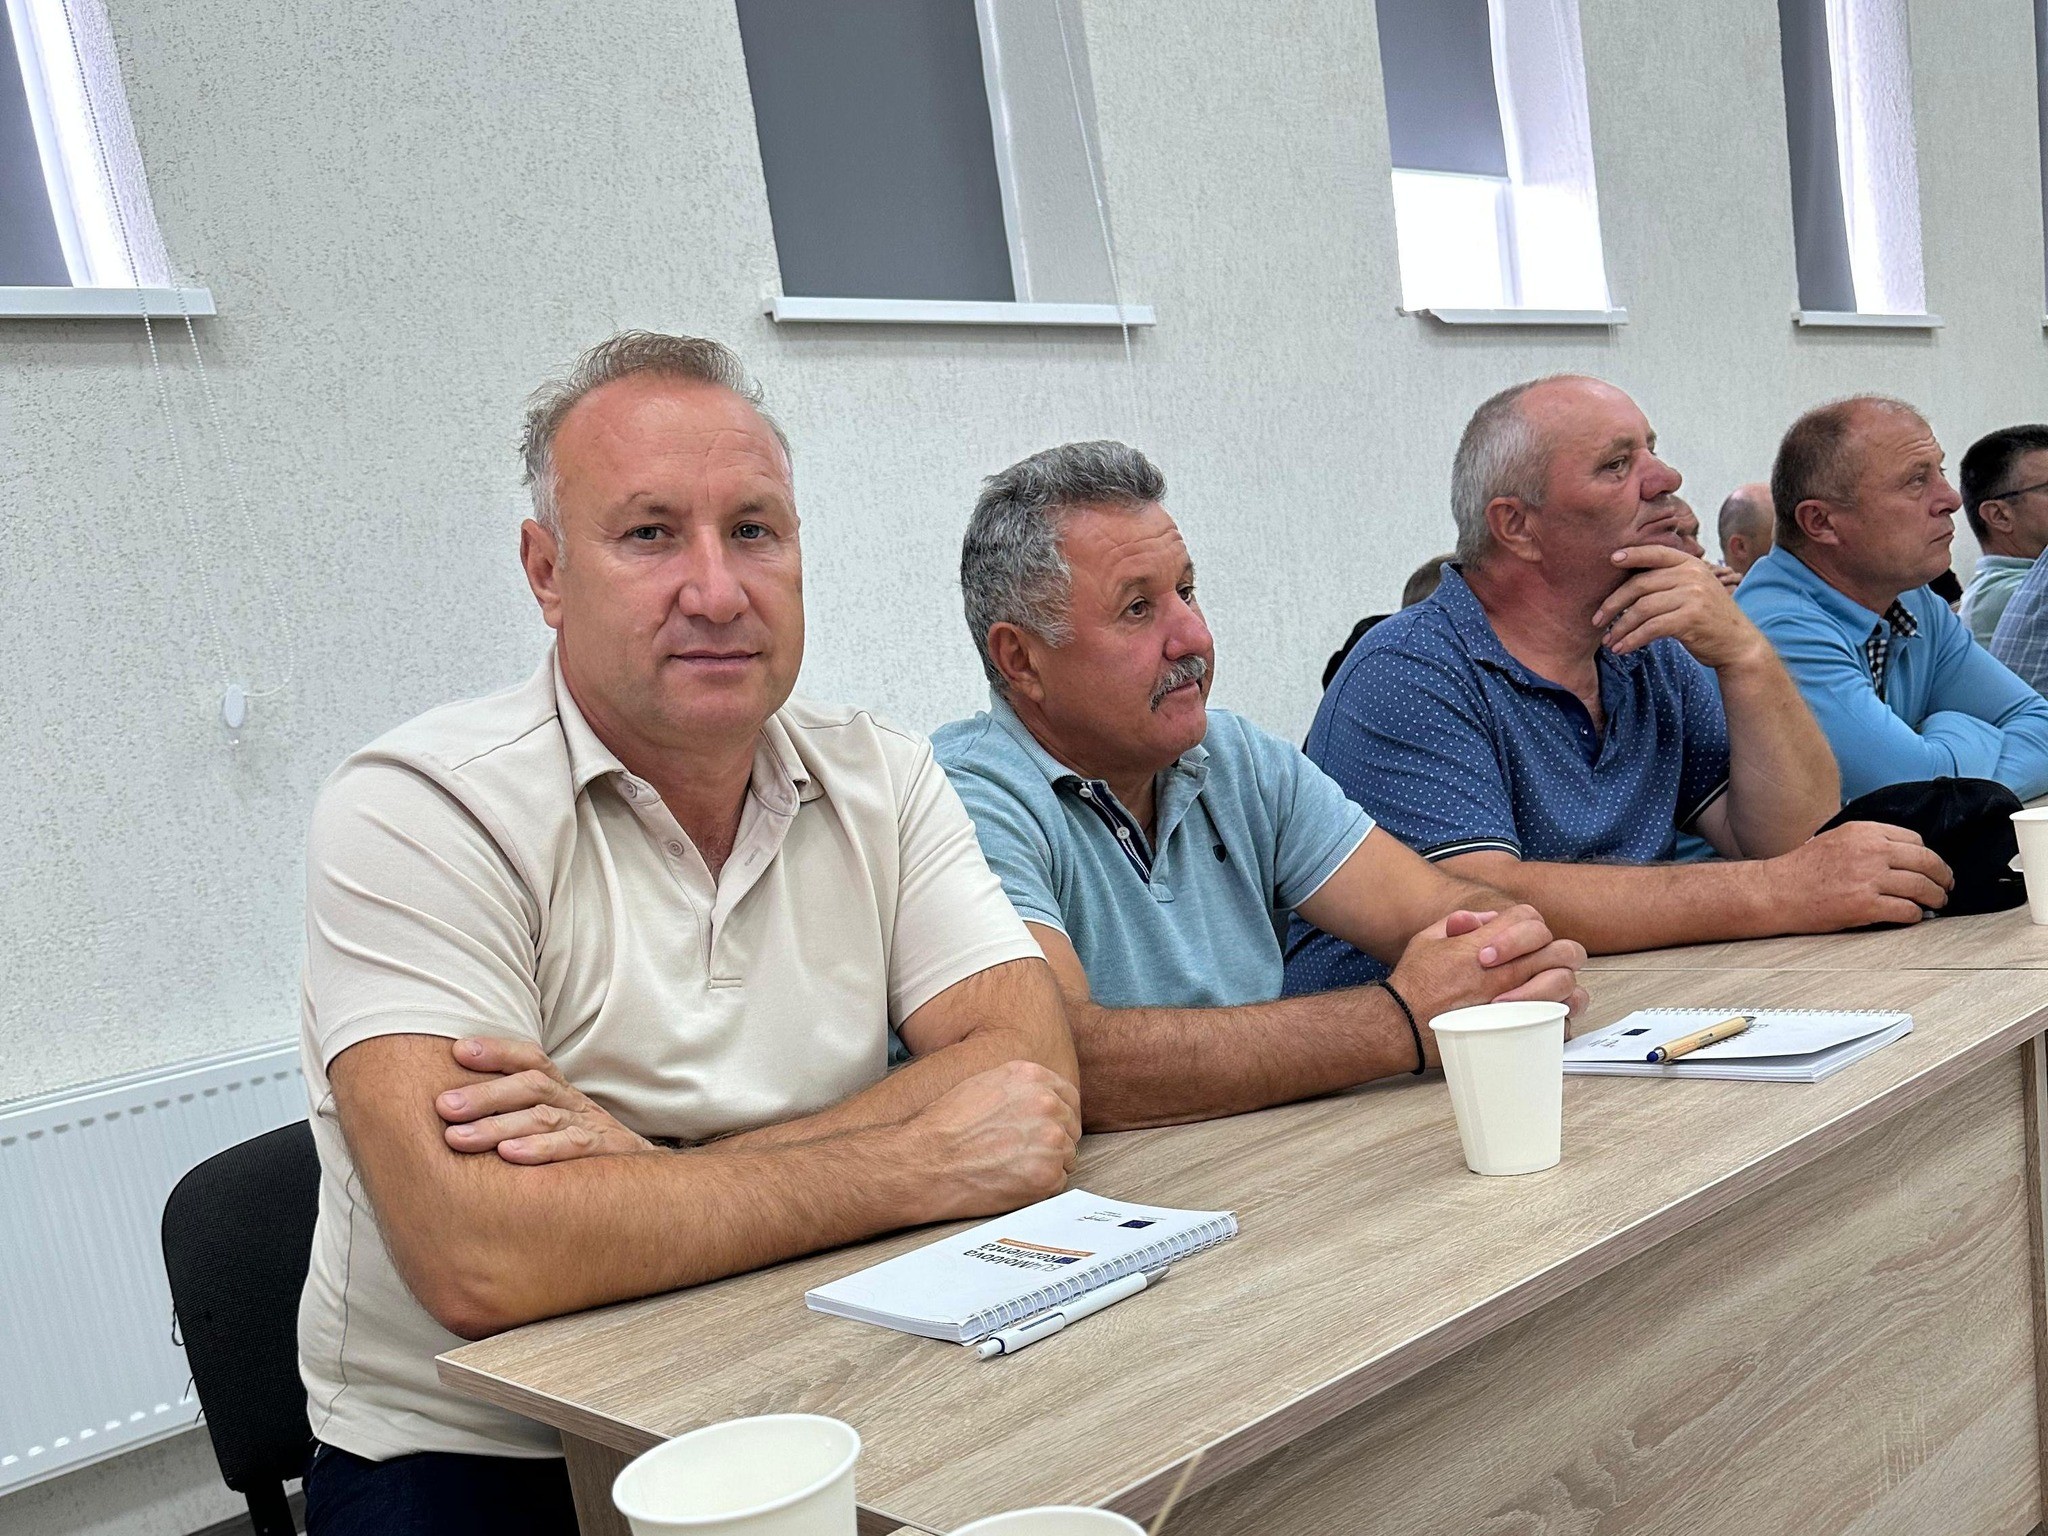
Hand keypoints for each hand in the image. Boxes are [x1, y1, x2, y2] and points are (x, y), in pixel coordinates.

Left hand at [437, 1037, 656, 1163]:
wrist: (645, 1180)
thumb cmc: (581, 1151)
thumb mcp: (552, 1125)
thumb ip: (513, 1114)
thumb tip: (452, 1111)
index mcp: (559, 1091)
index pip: (529, 1059)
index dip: (497, 1051)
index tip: (458, 1051)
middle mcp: (573, 1102)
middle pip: (530, 1085)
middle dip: (484, 1094)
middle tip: (443, 1106)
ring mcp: (590, 1126)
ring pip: (543, 1116)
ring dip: (498, 1125)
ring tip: (458, 1137)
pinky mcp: (604, 1153)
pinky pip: (571, 1147)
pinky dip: (539, 1149)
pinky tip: (508, 1155)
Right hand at [900, 1061, 1081, 1222]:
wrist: (923, 1160)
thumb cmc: (944, 1126)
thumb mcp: (985, 1084)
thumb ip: (1021, 1089)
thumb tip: (1043, 1100)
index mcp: (1033, 1077)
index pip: (1069, 1097)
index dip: (1058, 1115)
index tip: (1047, 1128)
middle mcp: (1047, 1104)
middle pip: (1070, 1127)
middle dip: (1052, 1141)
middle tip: (1022, 1153)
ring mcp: (1050, 1141)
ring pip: (1066, 1156)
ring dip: (1046, 1164)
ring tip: (1010, 1166)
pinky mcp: (1046, 1175)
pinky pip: (1058, 1182)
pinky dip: (1039, 1186)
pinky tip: (1010, 1180)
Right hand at [1389, 906, 1587, 1066]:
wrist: (1404, 1026)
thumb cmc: (1413, 985)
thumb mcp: (1428, 939)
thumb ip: (1459, 922)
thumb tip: (1483, 920)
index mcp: (1485, 944)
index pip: (1530, 917)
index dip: (1525, 925)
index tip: (1514, 941)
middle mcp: (1506, 971)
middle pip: (1560, 949)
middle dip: (1556, 951)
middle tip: (1543, 961)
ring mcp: (1516, 1002)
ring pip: (1567, 984)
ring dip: (1561, 983)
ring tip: (1547, 988)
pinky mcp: (1519, 1031)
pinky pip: (1560, 1023)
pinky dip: (1557, 1018)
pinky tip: (1544, 1015)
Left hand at [1593, 545, 1769, 668]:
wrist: (1738, 644)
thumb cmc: (1706, 618)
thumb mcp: (1693, 590)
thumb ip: (1668, 581)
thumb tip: (1626, 583)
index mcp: (1691, 564)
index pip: (1656, 553)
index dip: (1632, 554)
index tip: (1611, 559)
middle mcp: (1692, 576)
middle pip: (1640, 584)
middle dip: (1613, 603)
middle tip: (1597, 620)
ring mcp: (1693, 596)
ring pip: (1642, 608)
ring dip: (1620, 627)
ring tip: (1608, 641)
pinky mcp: (1690, 619)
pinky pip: (1650, 628)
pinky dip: (1632, 640)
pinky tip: (1622, 648)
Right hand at [1765, 821, 1952, 928]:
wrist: (1777, 891)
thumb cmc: (1802, 869)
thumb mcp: (1836, 839)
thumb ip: (1868, 841)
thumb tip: (1901, 855)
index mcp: (1864, 832)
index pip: (1914, 840)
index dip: (1926, 855)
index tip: (1930, 866)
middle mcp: (1870, 852)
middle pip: (1926, 861)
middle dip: (1943, 876)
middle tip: (1946, 885)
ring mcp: (1869, 879)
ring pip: (1922, 887)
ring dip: (1935, 897)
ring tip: (1937, 902)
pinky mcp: (1865, 906)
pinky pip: (1906, 910)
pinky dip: (1915, 915)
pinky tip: (1913, 915)